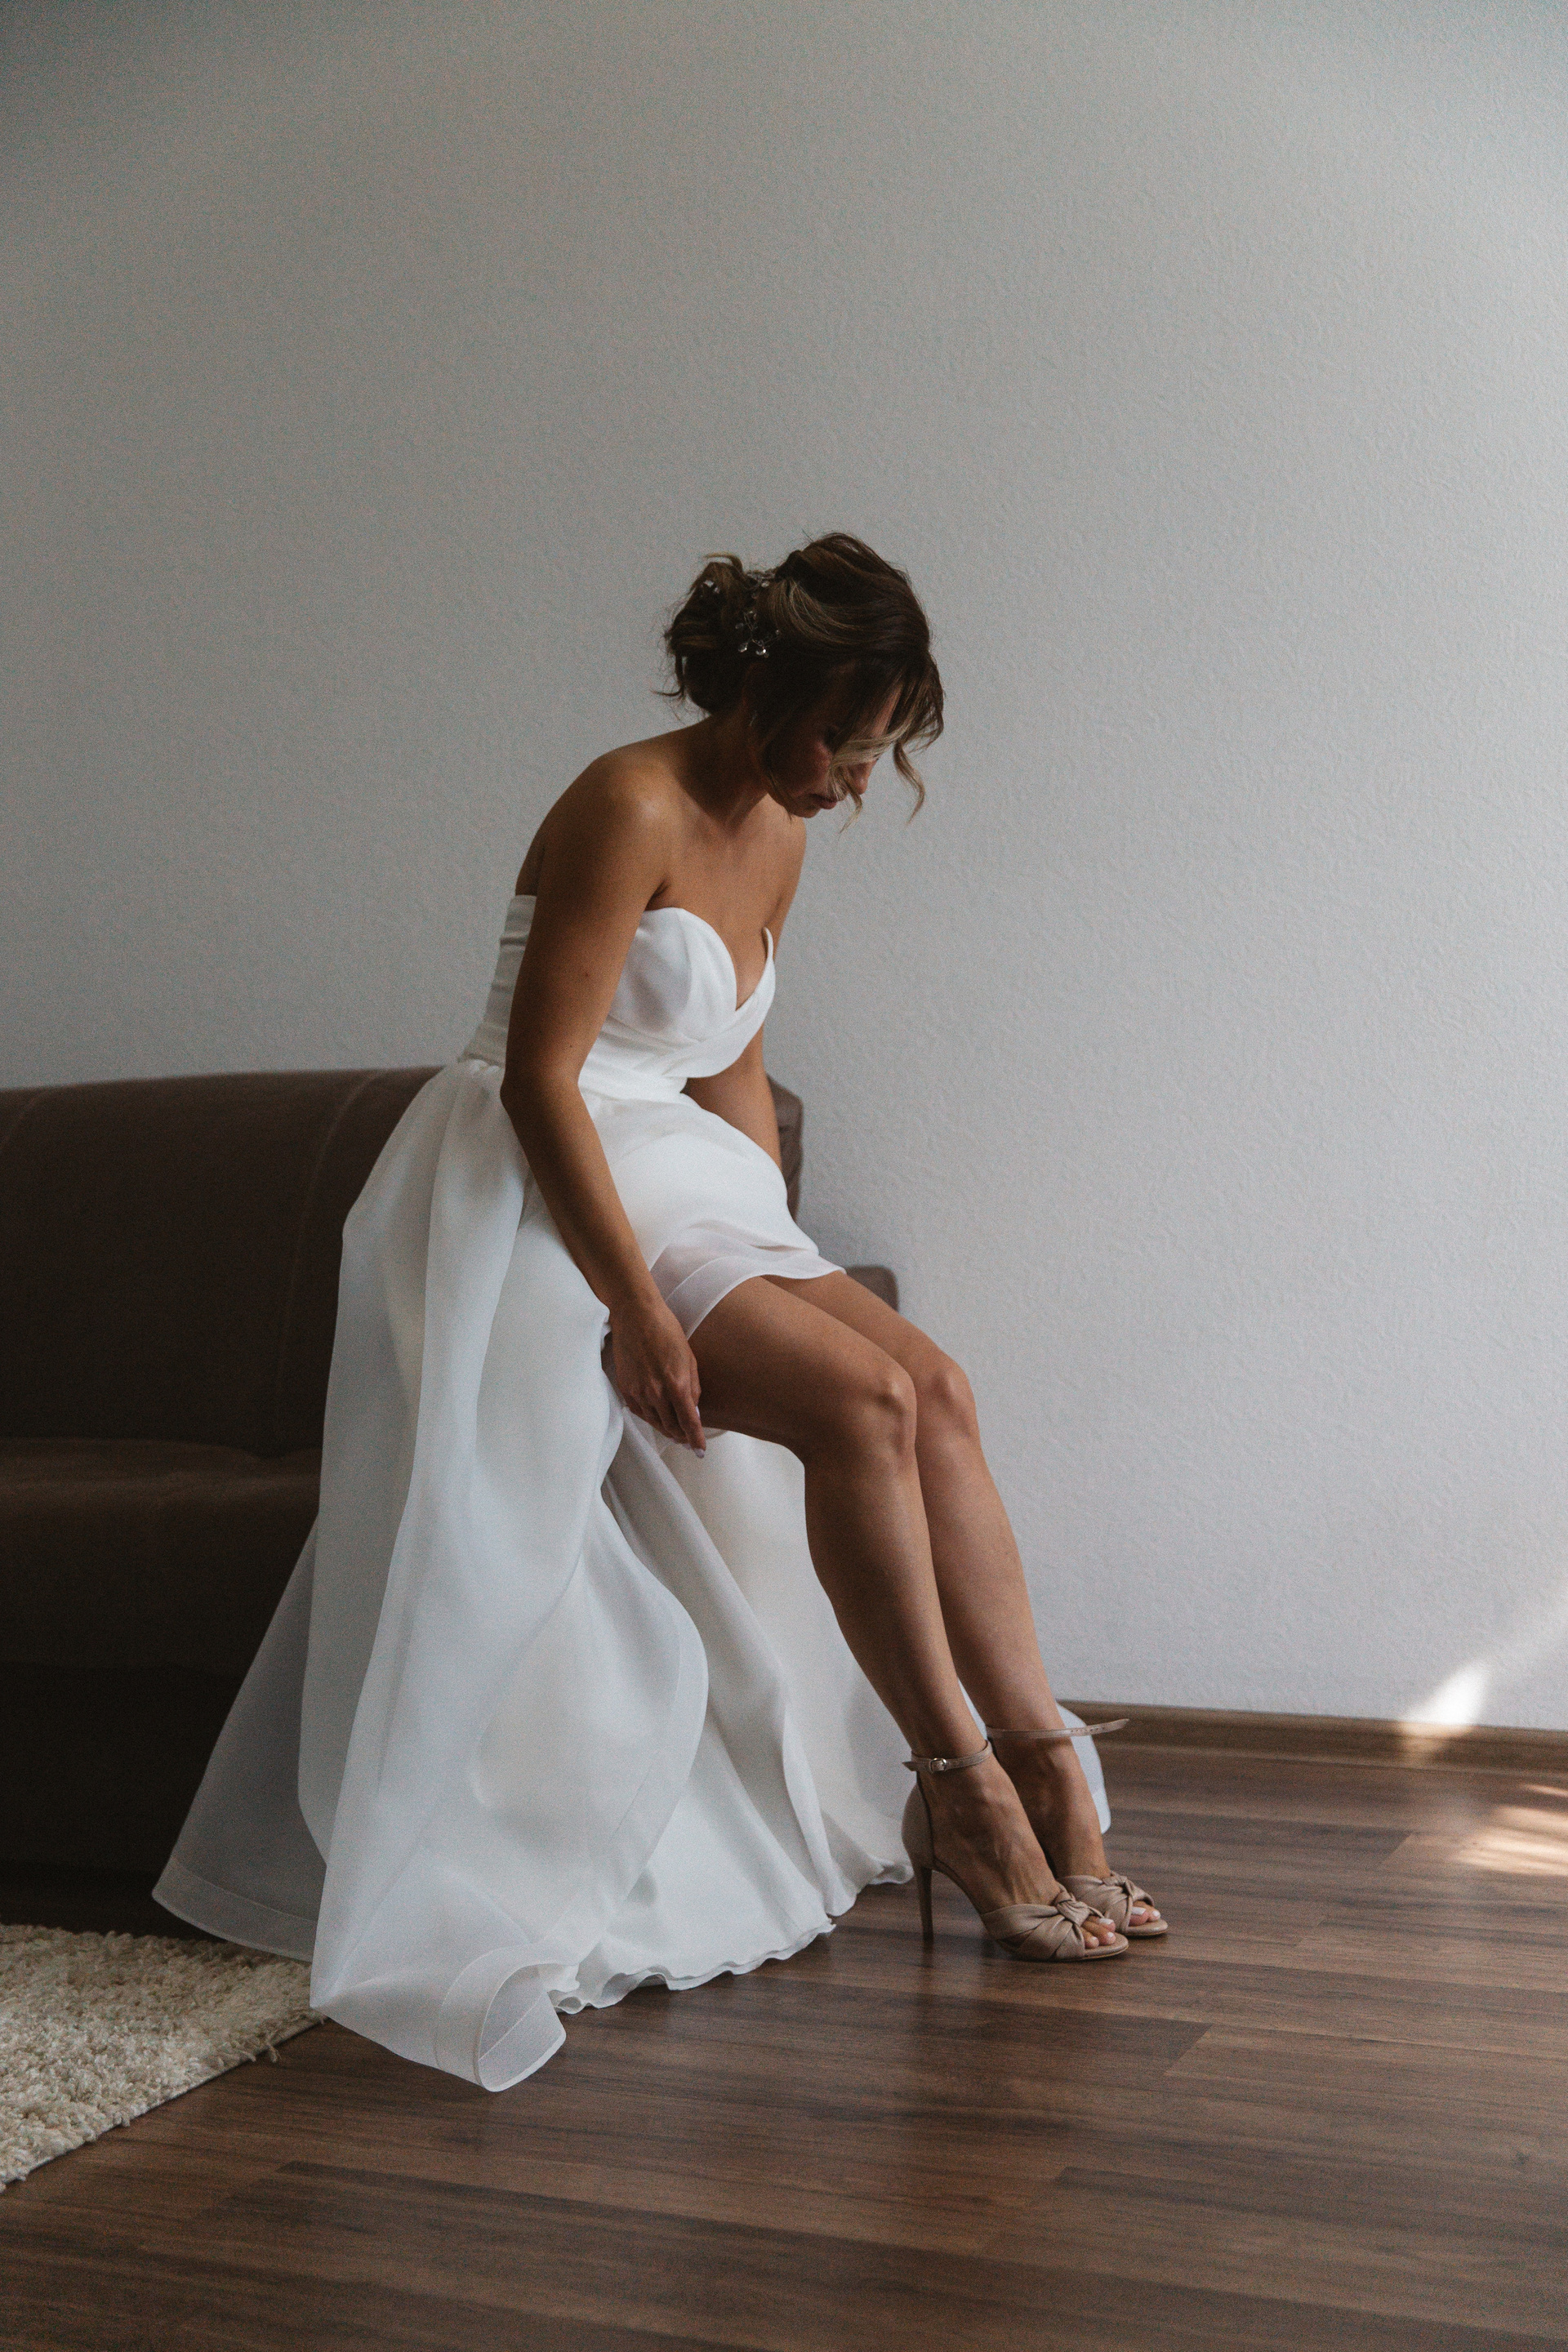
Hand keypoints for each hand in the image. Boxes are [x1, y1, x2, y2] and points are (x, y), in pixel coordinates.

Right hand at [607, 1295, 706, 1453]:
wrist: (636, 1316)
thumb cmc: (666, 1332)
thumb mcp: (689, 1359)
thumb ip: (692, 1388)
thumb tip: (693, 1411)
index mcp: (676, 1384)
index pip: (688, 1422)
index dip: (695, 1439)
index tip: (700, 1451)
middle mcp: (656, 1393)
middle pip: (670, 1427)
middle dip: (681, 1437)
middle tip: (687, 1440)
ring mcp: (638, 1392)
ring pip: (654, 1422)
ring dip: (666, 1429)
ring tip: (674, 1432)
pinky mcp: (624, 1388)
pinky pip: (639, 1412)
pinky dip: (649, 1418)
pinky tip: (656, 1417)